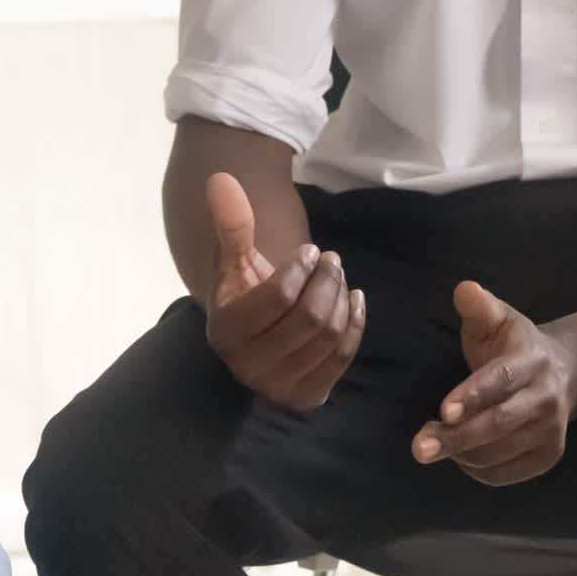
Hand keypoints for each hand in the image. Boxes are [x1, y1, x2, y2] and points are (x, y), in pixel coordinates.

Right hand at [198, 171, 364, 410]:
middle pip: (309, 317)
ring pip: (328, 336)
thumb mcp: (235, 258)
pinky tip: (354, 299)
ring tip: (338, 276)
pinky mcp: (307, 396)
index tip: (310, 251)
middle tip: (332, 259)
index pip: (277, 297)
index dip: (301, 267)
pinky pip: (342, 357)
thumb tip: (221, 179)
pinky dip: (355, 323)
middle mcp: (248, 367)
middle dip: (327, 280)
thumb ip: (231, 222)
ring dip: (340, 297)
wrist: (254, 337)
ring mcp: (279, 387)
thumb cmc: (245, 291)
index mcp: (225, 332)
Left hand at [411, 281, 576, 485]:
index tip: (443, 411)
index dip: (472, 396)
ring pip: (498, 453)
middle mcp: (545, 398)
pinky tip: (461, 454)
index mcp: (531, 361)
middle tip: (419, 448)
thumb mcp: (500, 318)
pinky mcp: (548, 457)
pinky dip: (476, 469)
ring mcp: (551, 432)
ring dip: (460, 453)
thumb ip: (479, 306)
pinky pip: (504, 474)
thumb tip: (464, 290)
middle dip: (456, 437)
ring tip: (432, 443)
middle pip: (497, 424)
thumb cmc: (517, 344)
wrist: (567, 372)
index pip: (500, 380)